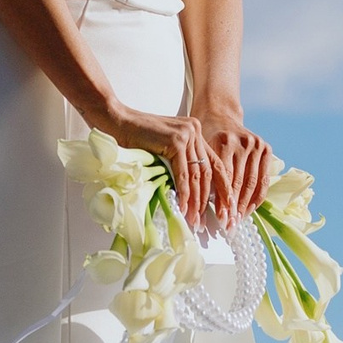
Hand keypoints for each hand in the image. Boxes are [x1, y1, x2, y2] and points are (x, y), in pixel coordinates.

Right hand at [102, 107, 229, 237]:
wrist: (117, 121)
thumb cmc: (135, 137)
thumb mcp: (164, 149)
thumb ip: (180, 161)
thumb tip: (191, 192)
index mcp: (195, 132)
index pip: (214, 164)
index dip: (222, 188)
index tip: (225, 208)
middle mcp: (195, 131)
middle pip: (208, 172)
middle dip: (209, 200)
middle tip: (207, 221)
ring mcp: (187, 134)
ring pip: (197, 175)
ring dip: (196, 201)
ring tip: (195, 220)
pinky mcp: (176, 140)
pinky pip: (183, 173)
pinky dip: (184, 193)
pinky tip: (184, 207)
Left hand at [191, 105, 272, 232]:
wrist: (219, 115)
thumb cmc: (204, 138)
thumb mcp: (199, 151)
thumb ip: (202, 174)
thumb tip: (199, 208)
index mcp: (223, 142)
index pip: (224, 179)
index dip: (222, 202)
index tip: (220, 221)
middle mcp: (242, 142)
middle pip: (239, 183)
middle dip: (233, 208)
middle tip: (229, 227)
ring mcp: (256, 144)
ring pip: (252, 183)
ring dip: (245, 206)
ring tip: (238, 222)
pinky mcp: (266, 148)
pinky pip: (263, 179)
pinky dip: (256, 197)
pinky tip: (249, 210)